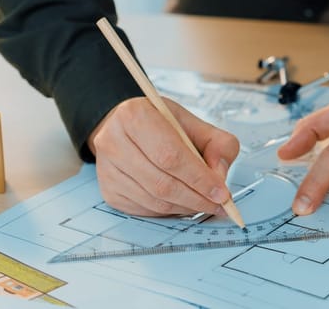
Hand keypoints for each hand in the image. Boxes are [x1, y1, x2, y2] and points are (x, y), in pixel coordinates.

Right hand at [89, 97, 239, 216]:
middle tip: (217, 204)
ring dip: (184, 207)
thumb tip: (220, 176)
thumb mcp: (192, 122)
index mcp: (135, 116)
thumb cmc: (158, 124)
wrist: (124, 128)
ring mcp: (107, 169)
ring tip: (203, 203)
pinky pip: (144, 210)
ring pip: (153, 201)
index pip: (170, 155)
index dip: (199, 178)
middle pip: (161, 183)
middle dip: (195, 198)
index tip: (221, 192)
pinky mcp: (108, 190)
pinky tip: (182, 203)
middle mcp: (113, 141)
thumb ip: (216, 144)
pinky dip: (168, 211)